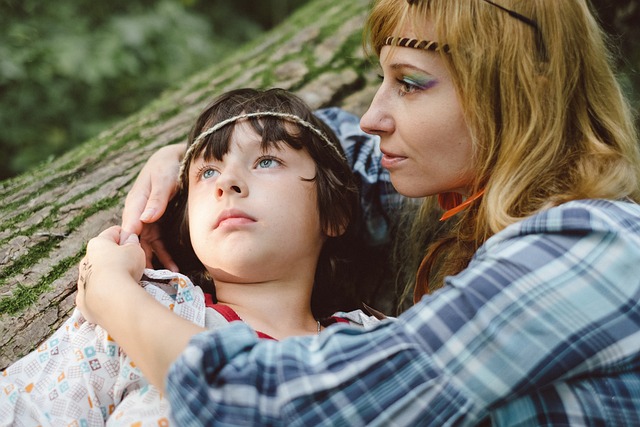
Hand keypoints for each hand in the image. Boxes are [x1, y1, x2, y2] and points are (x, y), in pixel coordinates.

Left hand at [76, 226, 145, 323]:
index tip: (134, 241)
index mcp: (97, 243)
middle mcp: (85, 260)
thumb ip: (133, 242)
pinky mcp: (83, 299)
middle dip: (116, 257)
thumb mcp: (135, 250)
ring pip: (97, 274)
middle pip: (102, 254)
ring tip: (126, 282)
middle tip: (132, 263)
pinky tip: (115, 296)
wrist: (111, 297)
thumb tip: (130, 239)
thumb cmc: (124, 268)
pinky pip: (95, 293)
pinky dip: (104, 293)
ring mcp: (82, 281)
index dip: (126, 235)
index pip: (113, 232)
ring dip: (109, 276)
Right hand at [120, 143, 184, 270]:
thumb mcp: (163, 179)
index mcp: (135, 203)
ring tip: (166, 278)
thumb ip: (156, 198)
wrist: (177, 159)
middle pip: (136, 242)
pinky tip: (174, 269)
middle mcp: (138, 215)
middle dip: (141, 260)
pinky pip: (159, 244)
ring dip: (155, 262)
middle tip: (150, 278)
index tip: (135, 262)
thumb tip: (146, 218)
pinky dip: (164, 256)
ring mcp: (148, 221)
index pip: (129, 228)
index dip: (130, 245)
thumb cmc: (167, 166)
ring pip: (147, 246)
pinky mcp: (159, 225)